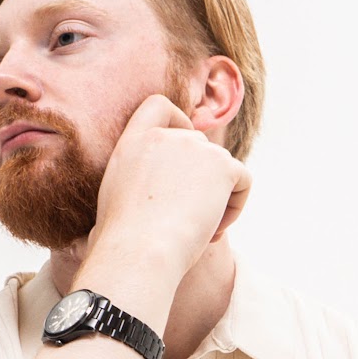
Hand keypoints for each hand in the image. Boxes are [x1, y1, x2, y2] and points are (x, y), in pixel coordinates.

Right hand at [89, 93, 251, 272]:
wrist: (140, 252)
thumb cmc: (124, 242)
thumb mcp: (115, 199)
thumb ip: (136, 179)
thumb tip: (157, 191)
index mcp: (133, 141)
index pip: (158, 106)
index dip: (177, 123)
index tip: (182, 156)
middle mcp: (165, 136)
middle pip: (200, 146)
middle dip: (201, 182)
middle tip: (189, 222)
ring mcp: (196, 146)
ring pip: (223, 169)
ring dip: (217, 201)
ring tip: (200, 234)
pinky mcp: (222, 165)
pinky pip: (243, 181)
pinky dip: (235, 207)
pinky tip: (214, 231)